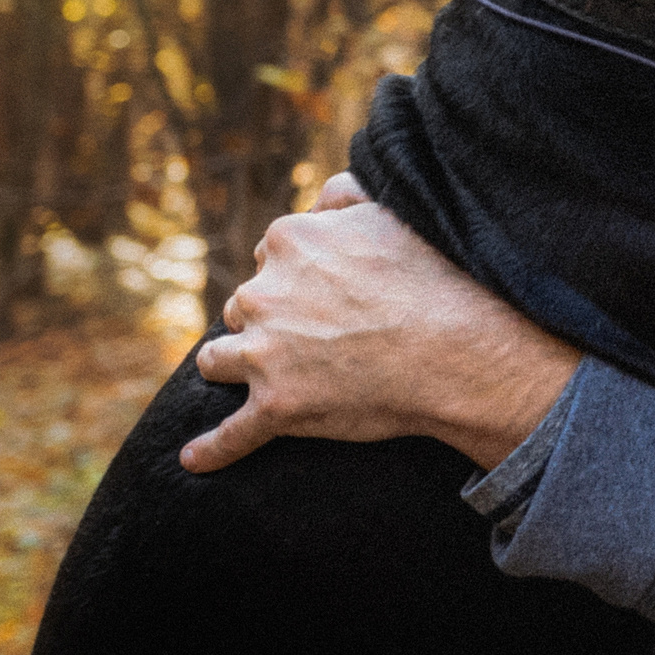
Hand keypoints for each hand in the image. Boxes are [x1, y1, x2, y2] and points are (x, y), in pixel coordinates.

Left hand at [180, 187, 580, 473]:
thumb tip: (320, 198)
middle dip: (267, 320)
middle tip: (312, 336)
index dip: (295, 277)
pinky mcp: (276, 407)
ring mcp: (265, 354)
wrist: (460, 350)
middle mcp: (265, 294)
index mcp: (290, 242)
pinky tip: (194, 459)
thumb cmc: (434, 279)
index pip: (269, 257)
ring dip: (234, 367)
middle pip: (244, 306)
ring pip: (220, 359)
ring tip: (258, 380)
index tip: (323, 292)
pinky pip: (231, 433)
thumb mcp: (389, 210)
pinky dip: (212, 449)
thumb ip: (344, 195)